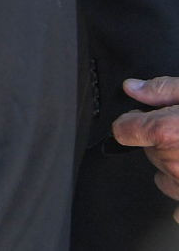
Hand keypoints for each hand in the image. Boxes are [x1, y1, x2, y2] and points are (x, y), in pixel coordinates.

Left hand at [114, 77, 178, 219]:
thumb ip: (161, 89)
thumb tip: (132, 88)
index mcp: (166, 132)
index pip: (123, 130)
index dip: (132, 122)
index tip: (141, 120)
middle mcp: (173, 161)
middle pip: (146, 150)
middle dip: (158, 140)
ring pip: (162, 176)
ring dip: (171, 165)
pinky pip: (178, 209)